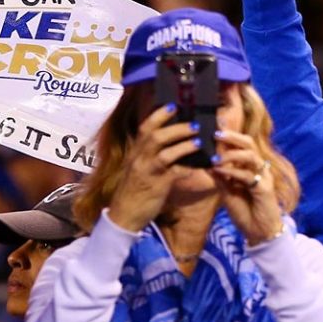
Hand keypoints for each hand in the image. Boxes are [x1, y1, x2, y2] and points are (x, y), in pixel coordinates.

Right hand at [107, 104, 202, 231]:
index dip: (159, 115)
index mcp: (135, 153)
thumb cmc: (133, 190)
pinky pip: (175, 173)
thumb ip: (149, 154)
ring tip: (199, 141)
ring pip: (165, 153)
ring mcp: (148, 172)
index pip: (145, 128)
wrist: (123, 216)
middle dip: (177, 128)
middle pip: (156, 136)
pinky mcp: (157, 186)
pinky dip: (187, 167)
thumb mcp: (137, 168)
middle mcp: (139, 159)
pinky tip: (198, 165)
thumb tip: (170, 140)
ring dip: (184, 145)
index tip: (173, 106)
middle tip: (195, 124)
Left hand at [212, 129, 283, 244]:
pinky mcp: (265, 188)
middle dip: (232, 136)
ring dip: (232, 155)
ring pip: (250, 156)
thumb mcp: (227, 192)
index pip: (241, 144)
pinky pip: (249, 175)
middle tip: (216, 133)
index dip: (229, 135)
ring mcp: (264, 176)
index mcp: (249, 166)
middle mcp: (258, 168)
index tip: (213, 126)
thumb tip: (206, 162)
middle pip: (248, 144)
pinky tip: (222, 172)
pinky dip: (233, 172)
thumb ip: (220, 177)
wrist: (259, 232)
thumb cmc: (245, 211)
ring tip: (216, 158)